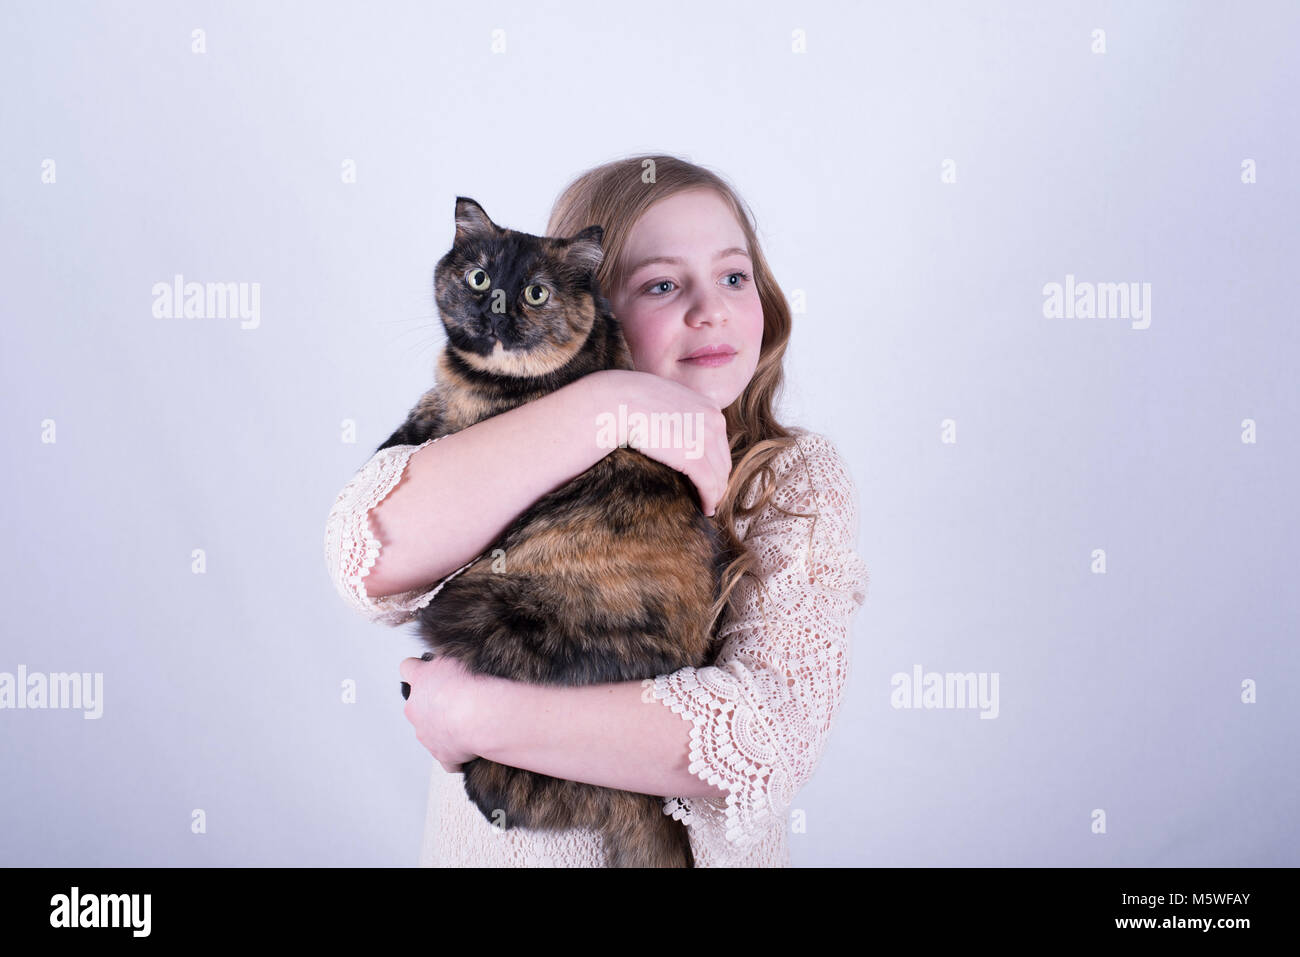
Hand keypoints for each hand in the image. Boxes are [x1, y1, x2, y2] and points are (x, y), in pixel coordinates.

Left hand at [399, 653, 479, 772]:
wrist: (479, 714)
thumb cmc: (470, 685)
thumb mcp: (455, 657)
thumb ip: (444, 661)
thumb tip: (444, 660)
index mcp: (419, 681)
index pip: (407, 668)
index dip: (417, 668)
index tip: (425, 669)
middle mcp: (416, 709)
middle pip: (416, 704)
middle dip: (431, 702)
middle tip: (455, 698)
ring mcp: (427, 735)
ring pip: (429, 730)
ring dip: (443, 726)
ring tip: (468, 721)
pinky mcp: (443, 755)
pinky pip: (448, 758)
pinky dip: (456, 753)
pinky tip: (469, 748)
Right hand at [588, 369, 731, 515]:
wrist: (619, 402)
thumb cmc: (632, 400)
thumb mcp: (666, 399)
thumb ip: (679, 412)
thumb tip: (674, 425)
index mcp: (709, 407)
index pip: (720, 444)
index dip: (716, 465)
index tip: (710, 479)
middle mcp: (714, 421)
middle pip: (722, 461)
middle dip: (718, 481)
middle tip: (710, 497)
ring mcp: (706, 439)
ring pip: (719, 476)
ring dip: (714, 495)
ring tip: (707, 506)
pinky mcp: (693, 457)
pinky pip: (708, 485)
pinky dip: (708, 500)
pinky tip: (704, 509)